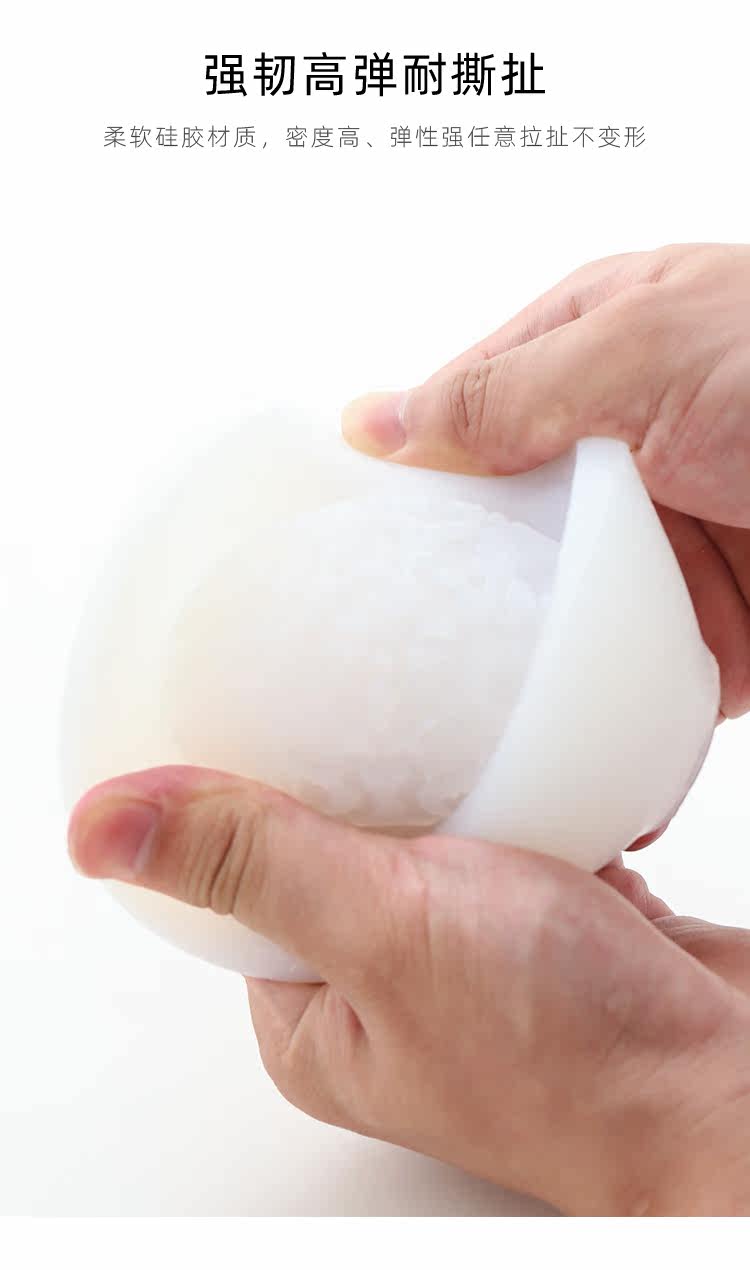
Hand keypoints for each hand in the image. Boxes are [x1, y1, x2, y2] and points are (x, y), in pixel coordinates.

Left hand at [68, 766, 749, 1214]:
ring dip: (447, 777)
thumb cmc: (569, 1051)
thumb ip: (252, 863)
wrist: (725, 1084)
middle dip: (353, 770)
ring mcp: (475, 955)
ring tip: (451, 714)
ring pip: (432, 830)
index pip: (240, 877)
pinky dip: (522, 793)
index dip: (241, 792)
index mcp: (318, 1013)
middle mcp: (390, 990)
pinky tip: (529, 755)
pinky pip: (512, 831)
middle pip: (338, 841)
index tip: (255, 712)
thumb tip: (102, 828)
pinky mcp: (551, 923)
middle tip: (362, 694)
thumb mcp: (383, 928)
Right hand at [342, 242, 749, 718]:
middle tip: (387, 657)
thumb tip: (375, 421)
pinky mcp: (717, 627)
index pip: (463, 413)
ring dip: (526, 668)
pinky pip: (644, 678)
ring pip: (566, 614)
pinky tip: (566, 765)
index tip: (343, 549)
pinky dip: (615, 721)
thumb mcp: (648, 349)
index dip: (405, 477)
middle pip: (504, 528)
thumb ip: (508, 391)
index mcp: (596, 348)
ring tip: (451, 731)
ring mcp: (670, 542)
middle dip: (455, 589)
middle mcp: (625, 448)